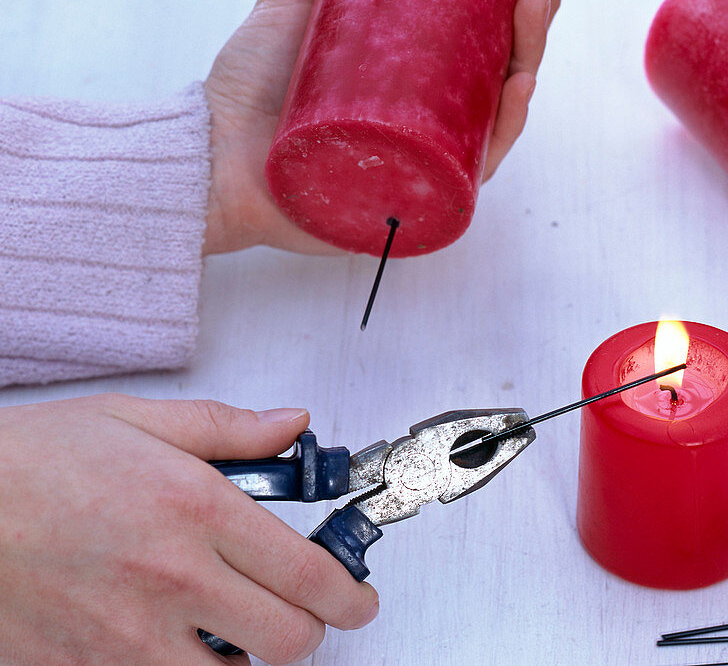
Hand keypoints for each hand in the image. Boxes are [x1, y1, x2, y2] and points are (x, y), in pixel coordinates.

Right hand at [0, 396, 377, 664]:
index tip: (359, 598)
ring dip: (247, 656)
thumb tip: (293, 427)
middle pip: (287, 639)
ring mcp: (127, 637)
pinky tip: (175, 638)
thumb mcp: (139, 420)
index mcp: (194, 509)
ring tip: (232, 619)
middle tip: (300, 605)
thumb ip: (230, 428)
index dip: (351, 594)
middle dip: (309, 626)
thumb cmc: (33, 463)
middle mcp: (170, 579)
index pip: (308, 573)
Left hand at [203, 0, 568, 254]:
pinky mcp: (416, 195)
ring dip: (530, 58)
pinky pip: (472, 165)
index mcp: (420, 77)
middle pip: (506, 69)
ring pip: (499, 113)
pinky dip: (500, 128)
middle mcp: (434, 119)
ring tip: (533, 5)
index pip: (489, 35)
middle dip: (538, 15)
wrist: (207, 156)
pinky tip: (517, 87)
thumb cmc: (250, 87)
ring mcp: (428, 158)